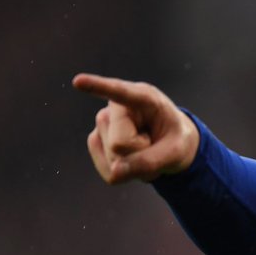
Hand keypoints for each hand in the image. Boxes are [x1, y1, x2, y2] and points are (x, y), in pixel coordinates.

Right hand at [74, 73, 199, 183]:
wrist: (169, 143)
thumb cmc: (175, 139)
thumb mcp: (176, 152)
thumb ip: (150, 162)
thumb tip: (114, 173)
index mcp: (143, 97)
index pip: (118, 92)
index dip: (97, 87)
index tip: (78, 81)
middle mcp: (116, 107)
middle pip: (120, 145)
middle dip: (141, 153)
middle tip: (154, 143)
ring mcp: (102, 124)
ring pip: (114, 159)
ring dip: (135, 163)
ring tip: (145, 149)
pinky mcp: (96, 142)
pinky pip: (110, 172)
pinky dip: (127, 172)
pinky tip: (133, 158)